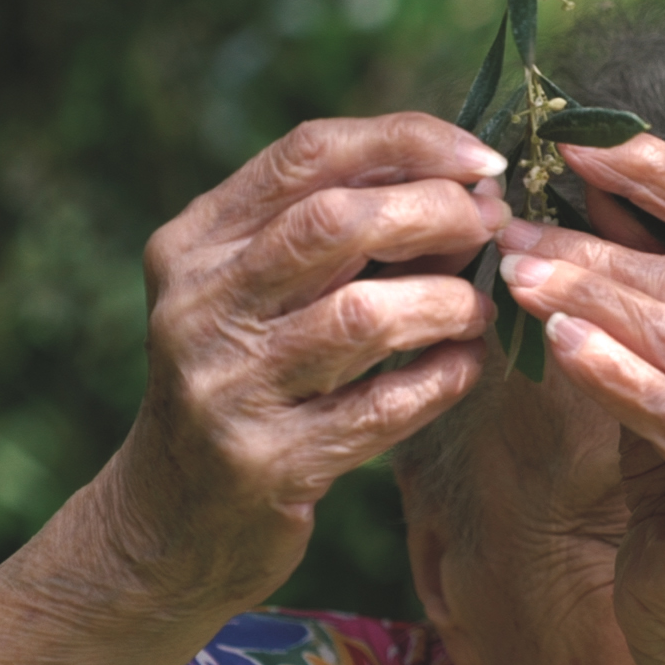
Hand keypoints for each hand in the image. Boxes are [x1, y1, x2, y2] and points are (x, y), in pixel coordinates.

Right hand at [111, 112, 508, 612]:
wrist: (173, 522)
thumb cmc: (247, 379)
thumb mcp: (258, 290)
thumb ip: (336, 231)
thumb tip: (466, 180)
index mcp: (196, 242)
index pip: (307, 153)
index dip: (407, 142)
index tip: (481, 161)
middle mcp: (199, 306)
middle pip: (335, 223)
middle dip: (435, 214)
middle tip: (491, 230)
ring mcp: (226, 388)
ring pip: (362, 316)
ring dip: (445, 303)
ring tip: (477, 309)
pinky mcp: (267, 464)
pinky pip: (382, 408)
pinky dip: (440, 379)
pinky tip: (463, 366)